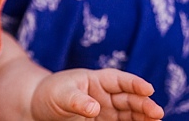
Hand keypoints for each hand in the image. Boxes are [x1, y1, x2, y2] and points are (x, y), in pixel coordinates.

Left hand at [30, 68, 163, 120]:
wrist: (40, 107)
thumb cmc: (50, 94)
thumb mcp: (59, 94)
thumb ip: (76, 100)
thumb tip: (94, 108)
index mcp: (97, 80)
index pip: (119, 80)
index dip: (135, 83)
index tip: (148, 89)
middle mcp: (108, 95)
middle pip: (130, 98)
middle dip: (144, 104)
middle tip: (157, 112)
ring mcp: (109, 111)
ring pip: (131, 114)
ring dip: (144, 118)